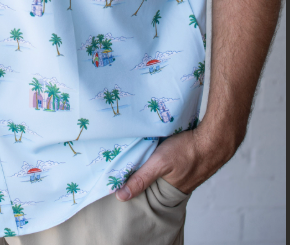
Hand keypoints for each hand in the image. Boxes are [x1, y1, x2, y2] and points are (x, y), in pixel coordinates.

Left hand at [115, 126, 236, 201]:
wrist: (215, 138)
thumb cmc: (188, 151)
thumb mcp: (159, 163)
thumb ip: (141, 178)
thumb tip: (120, 196)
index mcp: (169, 192)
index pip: (145, 193)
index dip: (133, 185)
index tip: (117, 176)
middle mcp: (178, 186)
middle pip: (154, 182)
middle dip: (142, 172)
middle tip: (127, 160)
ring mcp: (185, 174)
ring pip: (163, 171)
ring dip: (153, 162)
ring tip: (140, 151)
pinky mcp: (189, 161)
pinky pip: (172, 162)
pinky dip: (164, 156)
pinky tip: (159, 145)